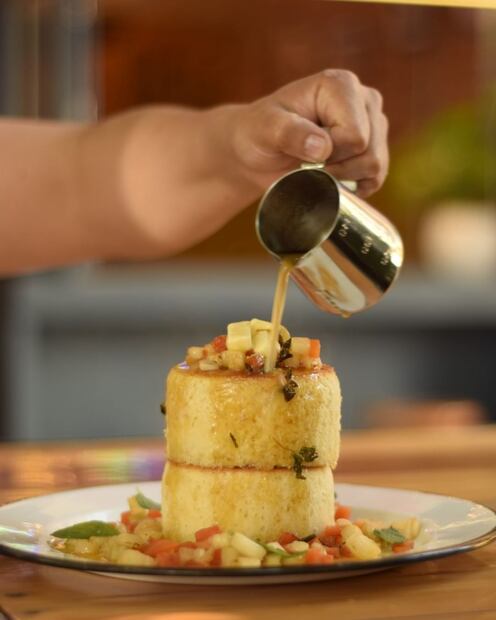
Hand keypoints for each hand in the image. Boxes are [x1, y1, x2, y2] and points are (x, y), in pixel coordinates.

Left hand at [230, 69, 388, 197]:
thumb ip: (290, 133)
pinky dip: (354, 187)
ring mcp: (374, 123)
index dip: (330, 155)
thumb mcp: (265, 130)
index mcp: (341, 85)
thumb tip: (323, 147)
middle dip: (336, 168)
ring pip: (376, 167)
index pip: (354, 136)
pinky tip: (332, 181)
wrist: (258, 151)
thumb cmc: (259, 133)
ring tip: (318, 170)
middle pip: (369, 152)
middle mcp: (364, 99)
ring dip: (344, 179)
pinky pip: (377, 178)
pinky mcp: (376, 147)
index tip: (303, 154)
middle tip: (307, 164)